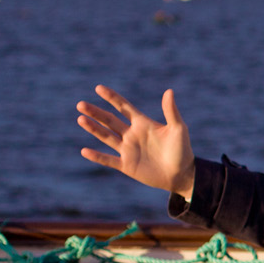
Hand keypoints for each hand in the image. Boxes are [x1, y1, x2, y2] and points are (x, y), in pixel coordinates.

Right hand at [77, 86, 195, 199]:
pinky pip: (108, 160)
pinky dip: (97, 156)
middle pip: (110, 120)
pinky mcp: (126, 165)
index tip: (99, 88)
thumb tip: (169, 91)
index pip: (123, 107)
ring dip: (93, 128)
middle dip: (95, 112)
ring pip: (106, 137)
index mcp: (143, 124)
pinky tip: (84, 151)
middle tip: (81, 104)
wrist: (182, 174)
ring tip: (80, 119)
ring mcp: (128, 150)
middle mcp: (132, 135)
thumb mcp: (178, 129)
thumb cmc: (182, 150)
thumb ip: (171, 111)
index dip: (112, 97)